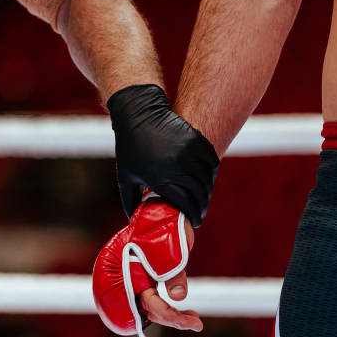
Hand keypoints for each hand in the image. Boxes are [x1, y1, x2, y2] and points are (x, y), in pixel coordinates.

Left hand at [107, 84, 218, 227]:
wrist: (138, 114)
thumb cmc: (129, 147)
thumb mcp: (125, 176)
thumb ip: (130, 201)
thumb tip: (134, 220)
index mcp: (160, 179)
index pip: (185, 204)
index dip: (192, 215)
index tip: (194, 221)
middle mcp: (176, 167)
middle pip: (199, 194)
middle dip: (201, 207)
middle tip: (199, 212)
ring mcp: (188, 152)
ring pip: (207, 180)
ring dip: (207, 192)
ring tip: (203, 198)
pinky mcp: (196, 139)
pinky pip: (212, 161)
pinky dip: (212, 173)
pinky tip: (207, 179)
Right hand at [138, 219, 202, 331]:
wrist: (161, 211)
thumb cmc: (162, 227)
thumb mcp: (171, 249)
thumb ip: (174, 273)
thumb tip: (178, 296)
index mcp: (132, 274)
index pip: (151, 304)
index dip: (171, 316)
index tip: (194, 323)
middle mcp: (133, 279)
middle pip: (151, 310)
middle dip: (174, 319)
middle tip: (197, 323)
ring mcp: (140, 279)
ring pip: (154, 307)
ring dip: (173, 316)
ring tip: (194, 320)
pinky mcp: (148, 278)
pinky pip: (156, 299)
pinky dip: (170, 306)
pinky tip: (185, 310)